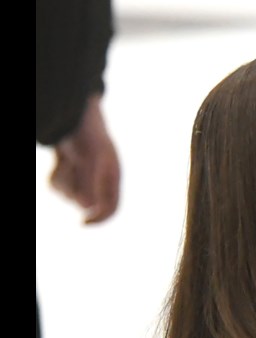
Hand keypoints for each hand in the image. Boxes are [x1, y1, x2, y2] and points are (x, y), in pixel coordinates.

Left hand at [48, 94, 120, 223]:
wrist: (70, 111)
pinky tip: (60, 161)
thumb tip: (86, 208)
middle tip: (68, 166)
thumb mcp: (89, 157)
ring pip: (69, 195)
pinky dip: (56, 176)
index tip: (82, 223)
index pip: (110, 207)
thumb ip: (89, 182)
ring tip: (64, 160)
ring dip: (63, 181)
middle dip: (73, 189)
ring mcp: (84, 177)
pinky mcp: (69, 173)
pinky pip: (59, 186)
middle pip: (85, 202)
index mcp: (112, 177)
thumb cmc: (85, 132)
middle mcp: (100, 180)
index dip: (99, 218)